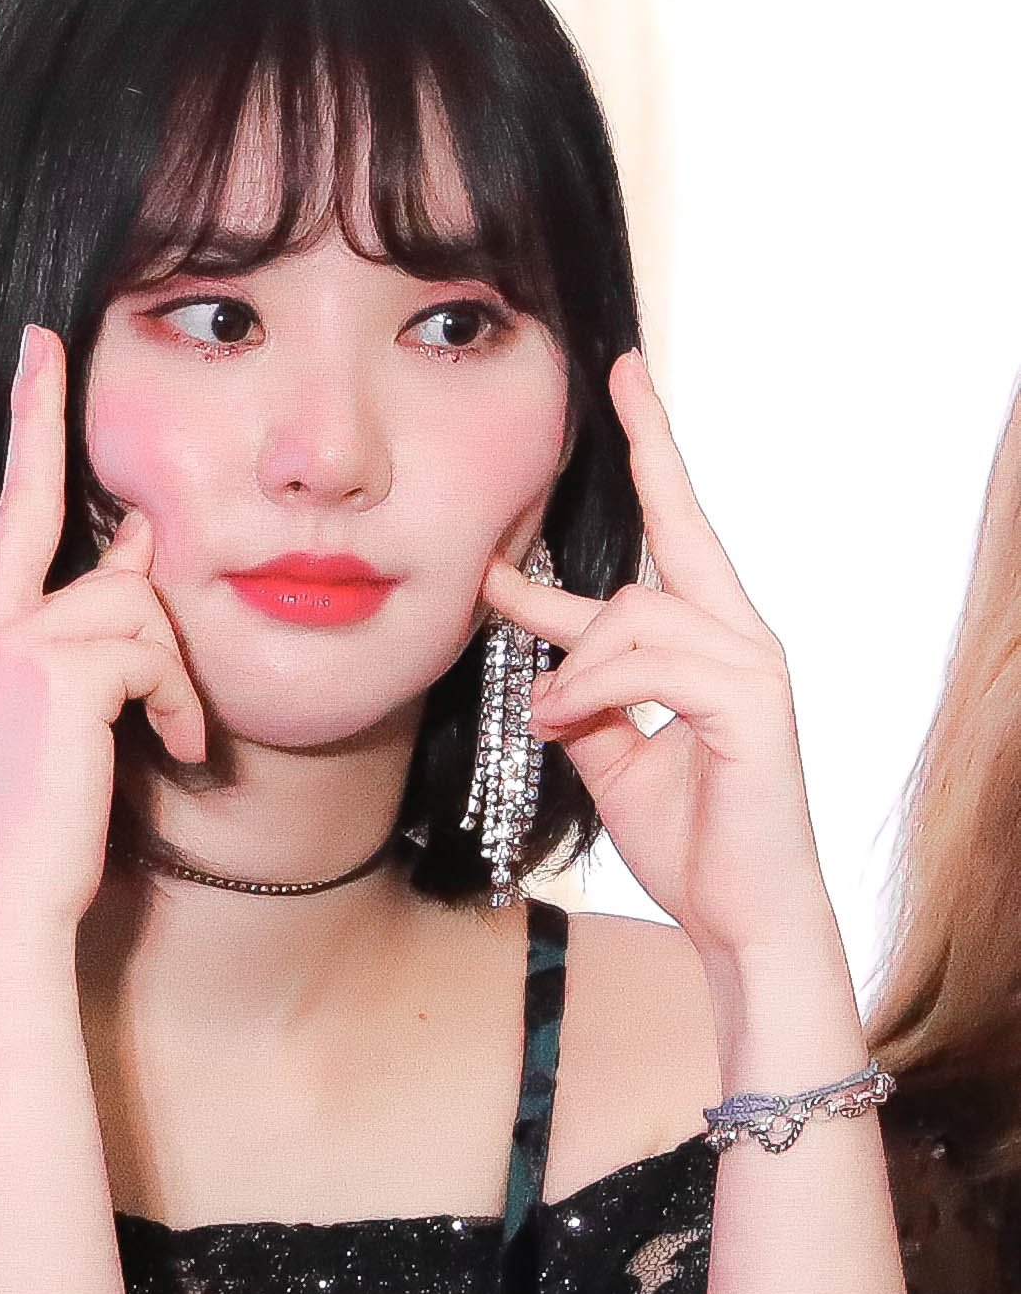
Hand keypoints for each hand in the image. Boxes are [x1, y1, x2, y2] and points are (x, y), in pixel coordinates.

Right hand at [0, 324, 205, 934]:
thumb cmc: (28, 850)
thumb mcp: (48, 738)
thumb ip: (77, 649)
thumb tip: (139, 552)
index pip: (8, 522)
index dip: (31, 429)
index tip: (41, 349)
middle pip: (78, 554)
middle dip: (128, 573)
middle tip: (134, 568)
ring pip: (127, 605)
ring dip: (172, 673)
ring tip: (175, 742)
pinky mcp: (44, 675)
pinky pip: (146, 649)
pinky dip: (179, 700)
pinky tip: (179, 755)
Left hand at [482, 351, 831, 963]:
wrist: (741, 919)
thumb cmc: (691, 841)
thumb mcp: (611, 759)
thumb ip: (583, 700)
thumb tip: (538, 664)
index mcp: (710, 644)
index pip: (675, 536)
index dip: (651, 460)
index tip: (623, 387)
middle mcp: (742, 637)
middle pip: (683, 527)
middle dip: (653, 448)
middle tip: (621, 375)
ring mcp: (754, 666)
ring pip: (638, 611)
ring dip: (572, 661)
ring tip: (540, 715)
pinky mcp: (752, 704)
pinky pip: (652, 663)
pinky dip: (591, 687)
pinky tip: (558, 718)